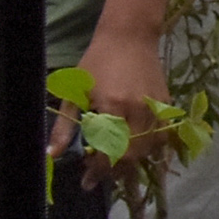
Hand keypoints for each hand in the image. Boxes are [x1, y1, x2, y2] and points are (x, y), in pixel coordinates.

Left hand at [49, 26, 174, 176]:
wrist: (130, 37)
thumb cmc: (97, 62)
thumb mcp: (75, 93)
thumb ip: (65, 126)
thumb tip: (52, 154)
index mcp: (114, 106)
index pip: (109, 150)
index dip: (98, 170)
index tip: (86, 181)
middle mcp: (139, 110)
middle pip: (132, 155)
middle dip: (114, 171)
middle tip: (97, 176)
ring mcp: (156, 108)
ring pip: (150, 149)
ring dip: (133, 163)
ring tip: (115, 166)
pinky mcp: (166, 104)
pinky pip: (162, 136)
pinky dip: (151, 149)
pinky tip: (136, 151)